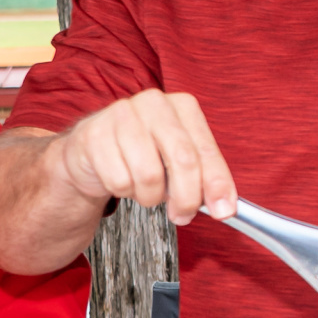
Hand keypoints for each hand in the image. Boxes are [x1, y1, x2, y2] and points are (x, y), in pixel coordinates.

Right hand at [53, 89, 235, 225]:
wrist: (92, 151)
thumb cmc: (142, 154)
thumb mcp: (178, 161)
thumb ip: (204, 179)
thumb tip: (225, 207)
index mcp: (182, 105)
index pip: (205, 149)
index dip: (217, 183)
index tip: (224, 211)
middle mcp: (153, 102)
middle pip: (183, 160)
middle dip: (186, 197)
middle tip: (182, 215)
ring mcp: (121, 115)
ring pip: (149, 175)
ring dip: (149, 195)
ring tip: (144, 188)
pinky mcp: (94, 134)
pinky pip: (119, 181)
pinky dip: (123, 191)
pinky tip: (120, 178)